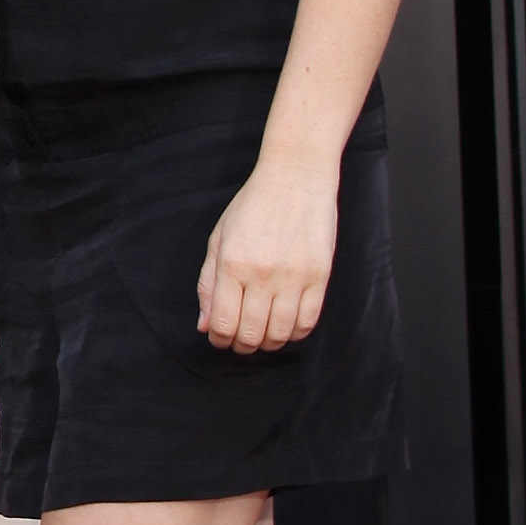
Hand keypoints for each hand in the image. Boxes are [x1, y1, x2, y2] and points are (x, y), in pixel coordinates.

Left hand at [195, 161, 337, 352]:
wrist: (295, 178)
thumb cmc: (252, 206)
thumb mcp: (219, 239)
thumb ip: (208, 285)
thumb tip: (205, 326)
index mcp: (231, 265)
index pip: (223, 323)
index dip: (219, 339)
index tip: (220, 338)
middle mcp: (262, 274)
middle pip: (251, 334)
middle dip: (242, 346)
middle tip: (241, 342)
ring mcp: (293, 276)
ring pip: (280, 333)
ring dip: (269, 343)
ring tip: (263, 335)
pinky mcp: (320, 275)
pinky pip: (308, 321)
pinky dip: (296, 333)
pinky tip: (287, 326)